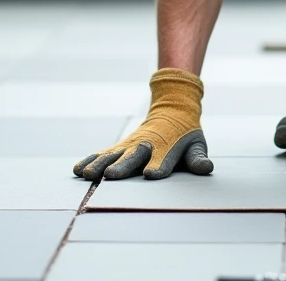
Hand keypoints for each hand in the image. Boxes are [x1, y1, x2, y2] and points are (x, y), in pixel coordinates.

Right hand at [73, 67, 213, 180]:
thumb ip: (198, 159)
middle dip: (123, 166)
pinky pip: (104, 153)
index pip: (164, 160)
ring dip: (100, 164)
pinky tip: (78, 169)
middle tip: (112, 175)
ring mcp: (131, 145)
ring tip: (87, 174)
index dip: (159, 167)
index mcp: (167, 148)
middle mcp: (146, 146)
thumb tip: (207, 167)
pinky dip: (91, 160)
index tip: (151, 175)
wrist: (171, 109)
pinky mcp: (120, 146)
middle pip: (133, 157)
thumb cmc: (185, 135)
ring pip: (114, 155)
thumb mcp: (196, 145)